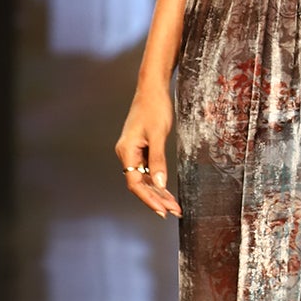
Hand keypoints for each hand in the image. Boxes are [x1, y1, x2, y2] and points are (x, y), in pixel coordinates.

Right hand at [115, 85, 181, 218]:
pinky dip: (157, 182)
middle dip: (156, 199)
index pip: (135, 183)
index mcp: (126, 151)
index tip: (162, 210)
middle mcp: (127, 154)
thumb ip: (158, 160)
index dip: (148, 199)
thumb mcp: (158, 134)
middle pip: (139, 184)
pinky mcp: (140, 149)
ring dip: (158, 193)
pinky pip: (147, 171)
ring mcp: (133, 152)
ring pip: (144, 179)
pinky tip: (167, 192)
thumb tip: (159, 184)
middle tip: (173, 211)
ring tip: (173, 206)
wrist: (152, 89)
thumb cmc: (154, 107)